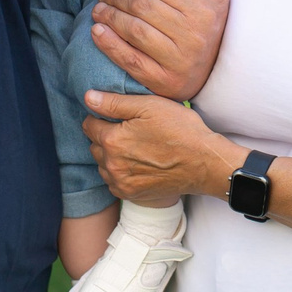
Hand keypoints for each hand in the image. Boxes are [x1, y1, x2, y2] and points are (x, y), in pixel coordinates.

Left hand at [82, 91, 242, 205]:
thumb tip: (88, 97)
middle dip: (105, 136)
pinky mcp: (130, 194)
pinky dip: (119, 172)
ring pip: (102, 164)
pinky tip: (137, 163)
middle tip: (129, 130)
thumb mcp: (149, 106)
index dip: (101, 116)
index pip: (89, 125)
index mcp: (112, 140)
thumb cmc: (180, 130)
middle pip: (94, 145)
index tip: (119, 116)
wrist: (203, 163)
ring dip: (111, 155)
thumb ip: (114, 102)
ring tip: (134, 147)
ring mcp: (120, 182)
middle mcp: (111, 164)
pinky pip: (112, 181)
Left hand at [90, 0, 228, 101]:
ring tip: (98, 9)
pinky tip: (97, 31)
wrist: (217, 68)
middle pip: (143, 7)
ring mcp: (178, 61)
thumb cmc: (207, 20)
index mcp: (204, 9)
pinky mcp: (164, 81)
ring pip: (135, 31)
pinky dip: (110, 45)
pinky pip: (131, 60)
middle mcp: (193, 35)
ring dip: (110, 16)